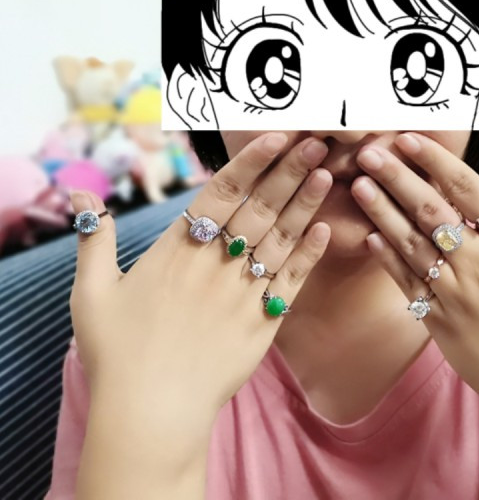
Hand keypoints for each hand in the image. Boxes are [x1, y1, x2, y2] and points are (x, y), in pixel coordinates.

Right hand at [69, 132, 331, 432]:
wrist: (150, 412)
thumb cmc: (117, 353)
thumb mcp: (92, 292)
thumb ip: (94, 240)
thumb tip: (80, 198)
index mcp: (177, 250)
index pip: (222, 192)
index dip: (253, 160)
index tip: (278, 135)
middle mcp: (216, 264)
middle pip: (260, 208)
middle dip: (291, 171)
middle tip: (318, 141)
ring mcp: (244, 293)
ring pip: (281, 238)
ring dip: (306, 204)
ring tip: (327, 173)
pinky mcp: (263, 323)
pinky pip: (292, 281)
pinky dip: (310, 255)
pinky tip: (325, 229)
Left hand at [351, 132, 478, 418]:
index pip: (468, 188)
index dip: (435, 160)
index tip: (409, 139)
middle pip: (430, 209)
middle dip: (396, 176)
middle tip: (368, 150)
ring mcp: (456, 294)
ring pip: (411, 242)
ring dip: (382, 211)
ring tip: (358, 185)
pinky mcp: (440, 323)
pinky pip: (408, 283)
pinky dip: (388, 259)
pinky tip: (370, 238)